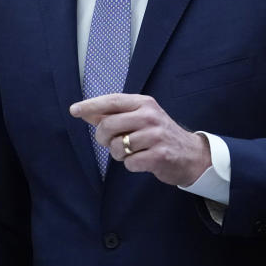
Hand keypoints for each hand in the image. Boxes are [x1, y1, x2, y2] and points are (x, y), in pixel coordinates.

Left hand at [70, 93, 210, 185]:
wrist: (191, 154)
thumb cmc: (159, 135)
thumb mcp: (140, 118)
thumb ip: (114, 115)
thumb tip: (85, 112)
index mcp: (144, 103)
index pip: (112, 101)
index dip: (91, 105)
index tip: (74, 110)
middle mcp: (150, 116)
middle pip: (109, 125)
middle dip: (103, 138)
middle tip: (110, 143)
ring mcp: (156, 135)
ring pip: (117, 147)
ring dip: (119, 154)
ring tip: (131, 152)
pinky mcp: (159, 155)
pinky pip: (129, 163)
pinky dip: (130, 165)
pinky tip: (142, 161)